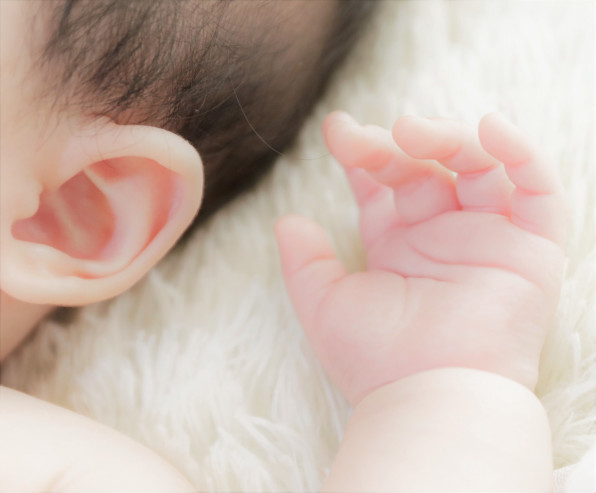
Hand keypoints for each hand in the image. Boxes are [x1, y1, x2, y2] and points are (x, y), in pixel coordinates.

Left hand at [275, 112, 566, 404]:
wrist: (425, 396)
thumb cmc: (375, 359)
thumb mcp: (325, 303)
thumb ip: (305, 261)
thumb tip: (287, 219)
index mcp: (400, 245)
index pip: (386, 183)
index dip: (364, 153)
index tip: (336, 131)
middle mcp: (443, 236)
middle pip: (425, 167)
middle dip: (394, 144)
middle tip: (365, 138)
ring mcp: (488, 237)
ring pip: (477, 166)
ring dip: (446, 138)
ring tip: (410, 132)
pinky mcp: (532, 248)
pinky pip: (537, 189)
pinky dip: (520, 153)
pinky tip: (489, 127)